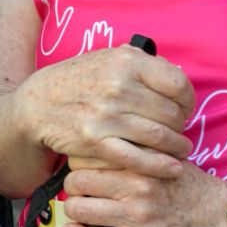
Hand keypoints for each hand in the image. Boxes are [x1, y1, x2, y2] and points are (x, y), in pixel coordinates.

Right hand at [16, 41, 193, 177]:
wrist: (38, 103)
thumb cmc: (78, 80)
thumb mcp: (108, 58)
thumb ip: (141, 63)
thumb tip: (174, 76)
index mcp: (126, 61)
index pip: (177, 84)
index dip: (187, 100)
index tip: (185, 108)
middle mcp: (119, 86)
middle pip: (171, 113)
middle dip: (181, 126)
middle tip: (179, 131)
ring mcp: (107, 115)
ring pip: (159, 137)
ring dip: (176, 147)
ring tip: (180, 150)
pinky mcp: (97, 142)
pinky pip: (138, 158)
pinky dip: (160, 166)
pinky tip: (172, 168)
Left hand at [61, 161, 226, 226]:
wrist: (224, 221)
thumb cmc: (195, 190)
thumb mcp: (168, 159)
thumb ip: (139, 151)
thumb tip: (105, 144)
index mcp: (142, 163)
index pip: (90, 156)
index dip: (79, 162)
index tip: (81, 167)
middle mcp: (137, 187)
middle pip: (77, 181)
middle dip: (72, 187)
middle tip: (77, 191)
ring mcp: (137, 217)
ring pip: (80, 210)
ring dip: (73, 212)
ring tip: (78, 211)